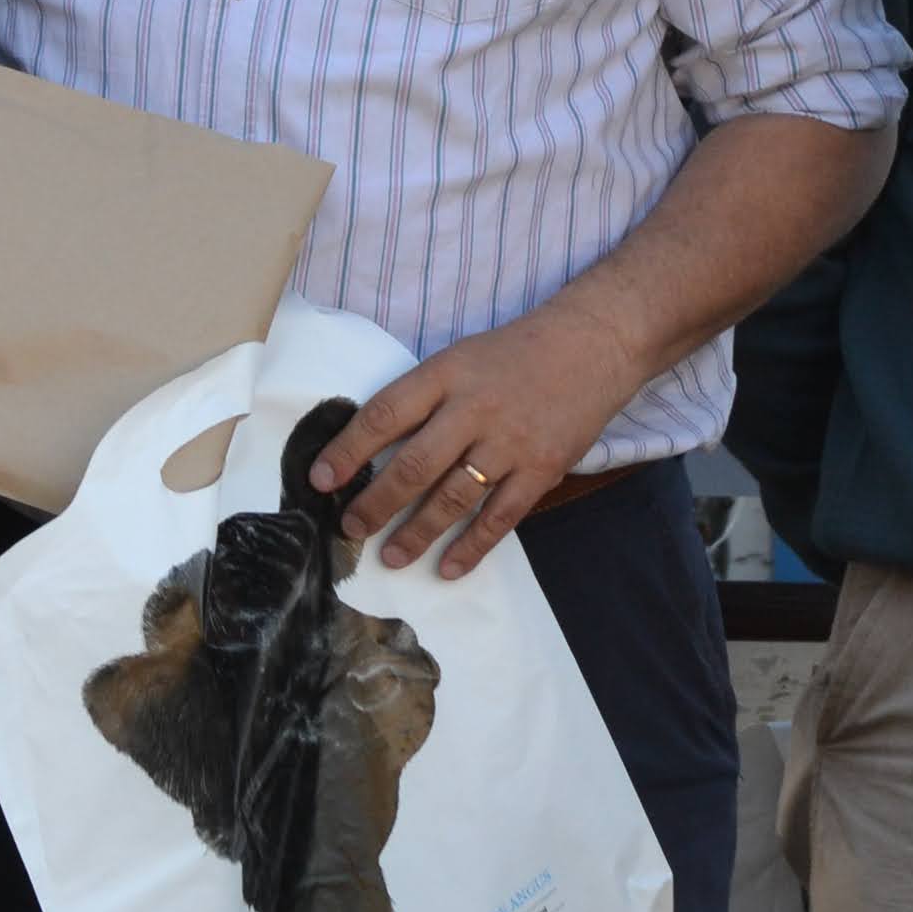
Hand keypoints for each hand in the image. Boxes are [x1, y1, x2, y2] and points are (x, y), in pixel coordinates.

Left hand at [304, 304, 652, 578]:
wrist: (592, 344)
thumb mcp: (461, 357)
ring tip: (391, 557)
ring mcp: (510, 442)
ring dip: (417, 532)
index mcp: (447, 374)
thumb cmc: (515, 353)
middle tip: (350, 528)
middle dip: (376, 503)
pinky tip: (448, 567)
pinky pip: (500, 517)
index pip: (386, 414)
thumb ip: (423, 397)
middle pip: (414, 465)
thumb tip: (371, 446)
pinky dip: (472, 546)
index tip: (320, 480)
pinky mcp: (542, 469)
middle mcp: (475, 408)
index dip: (348, 450)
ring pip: (453, 498)